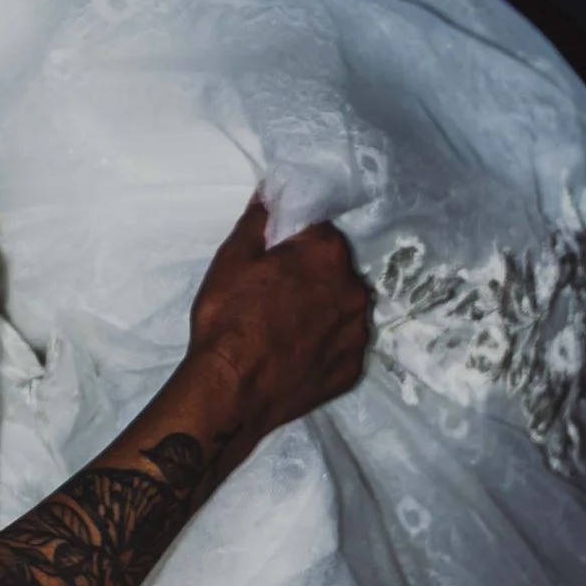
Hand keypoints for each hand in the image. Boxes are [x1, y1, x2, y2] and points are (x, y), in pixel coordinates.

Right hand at [185, 195, 371, 444]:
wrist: (231, 392)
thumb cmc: (228, 320)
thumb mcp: (232, 259)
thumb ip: (258, 221)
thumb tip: (271, 192)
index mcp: (327, 254)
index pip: (318, 229)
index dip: (294, 240)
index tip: (275, 255)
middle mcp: (353, 288)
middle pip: (335, 269)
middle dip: (311, 274)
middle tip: (275, 294)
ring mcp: (357, 332)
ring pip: (342, 306)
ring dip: (322, 308)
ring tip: (286, 326)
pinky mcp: (352, 367)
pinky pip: (342, 344)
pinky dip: (325, 344)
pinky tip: (297, 352)